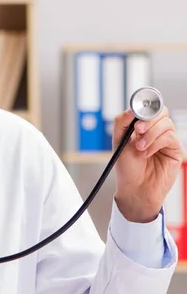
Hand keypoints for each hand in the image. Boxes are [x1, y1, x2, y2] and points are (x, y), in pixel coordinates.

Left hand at [113, 107, 184, 222]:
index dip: (146, 105)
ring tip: (139, 148)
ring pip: (166, 123)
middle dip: (148, 119)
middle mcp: (156, 131)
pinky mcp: (175, 150)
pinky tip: (146, 153)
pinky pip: (170, 137)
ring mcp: (166, 140)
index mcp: (142, 126)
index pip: (149, 108)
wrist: (134, 188)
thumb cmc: (127, 167)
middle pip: (161, 112)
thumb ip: (122, 123)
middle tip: (137, 130)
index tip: (138, 111)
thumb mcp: (118, 142)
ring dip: (150, 134)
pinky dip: (156, 143)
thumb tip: (130, 109)